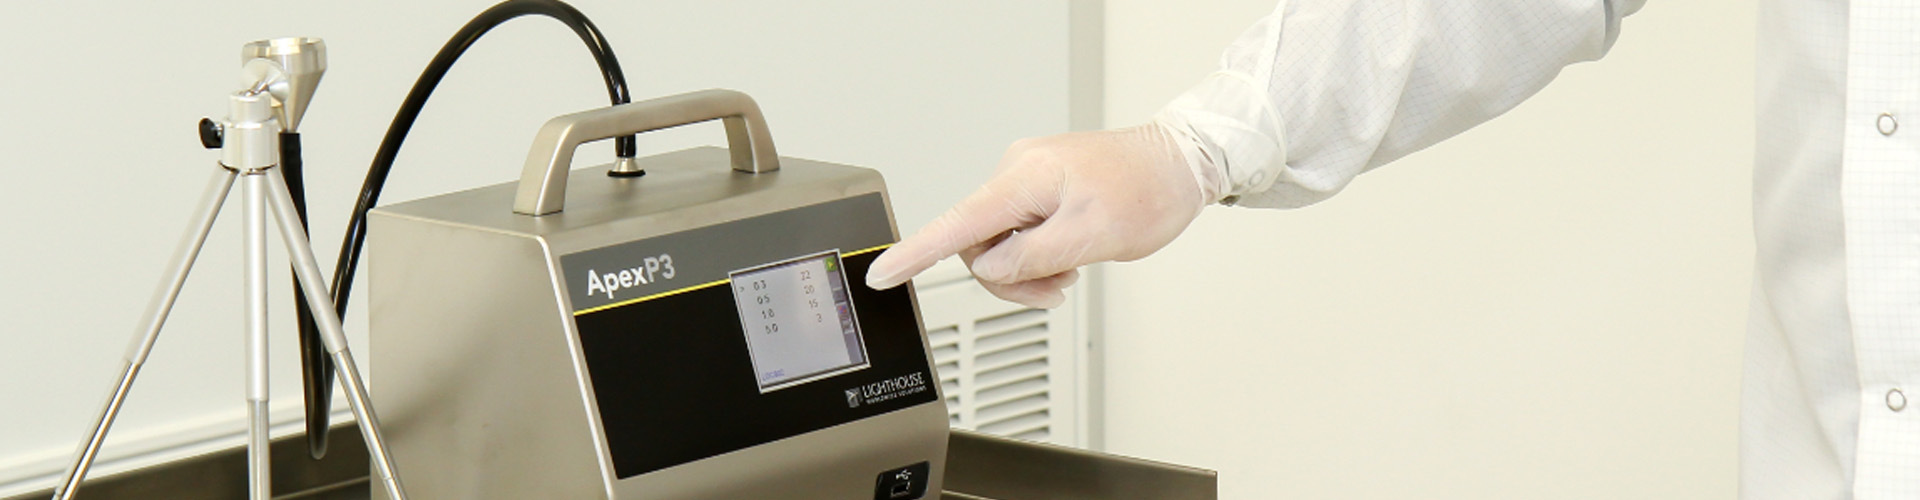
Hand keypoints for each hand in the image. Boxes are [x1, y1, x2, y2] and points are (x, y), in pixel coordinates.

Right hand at [865, 123, 1211, 307]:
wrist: (1183, 162)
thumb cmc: (1149, 191)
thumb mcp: (1093, 236)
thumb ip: (1033, 256)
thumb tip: (991, 266)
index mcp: (1025, 178)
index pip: (956, 223)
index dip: (914, 254)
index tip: (881, 274)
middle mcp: (1019, 171)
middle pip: (978, 242)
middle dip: (1010, 276)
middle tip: (1055, 289)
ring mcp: (1029, 178)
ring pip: (1000, 242)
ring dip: (1029, 268)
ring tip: (1072, 270)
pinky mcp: (1042, 187)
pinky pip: (1020, 230)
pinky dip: (1040, 253)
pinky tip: (1070, 255)